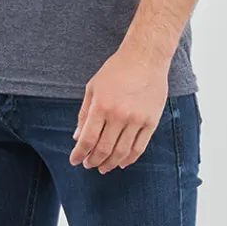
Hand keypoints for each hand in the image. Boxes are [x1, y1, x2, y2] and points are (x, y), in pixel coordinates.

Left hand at [70, 47, 169, 171]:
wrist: (146, 58)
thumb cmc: (116, 70)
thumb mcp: (93, 87)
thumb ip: (84, 113)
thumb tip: (77, 137)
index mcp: (101, 106)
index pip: (87, 139)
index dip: (79, 154)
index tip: (75, 161)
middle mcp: (119, 115)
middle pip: (103, 149)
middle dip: (93, 161)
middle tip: (88, 165)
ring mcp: (137, 120)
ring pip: (121, 152)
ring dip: (110, 164)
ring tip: (103, 167)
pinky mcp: (151, 122)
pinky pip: (139, 147)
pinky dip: (129, 158)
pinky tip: (122, 163)